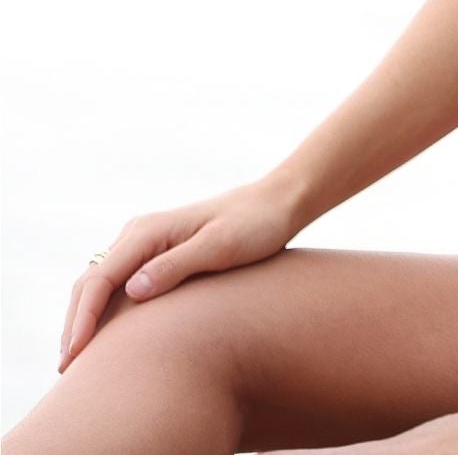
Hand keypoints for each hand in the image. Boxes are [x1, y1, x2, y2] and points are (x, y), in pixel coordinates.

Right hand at [58, 173, 304, 371]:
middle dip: (75, 323)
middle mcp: (139, 232)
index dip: (82, 319)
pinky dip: (102, 308)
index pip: (100, 279)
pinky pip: (117, 281)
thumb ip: (177, 266)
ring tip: (78, 359)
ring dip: (84, 317)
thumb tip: (133, 290)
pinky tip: (105, 334)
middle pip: (91, 282)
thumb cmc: (254, 225)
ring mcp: (146, 240)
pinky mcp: (156, 251)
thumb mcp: (221, 247)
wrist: (276, 204)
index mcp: (148, 230)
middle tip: (66, 368)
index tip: (75, 355)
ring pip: (100, 282)